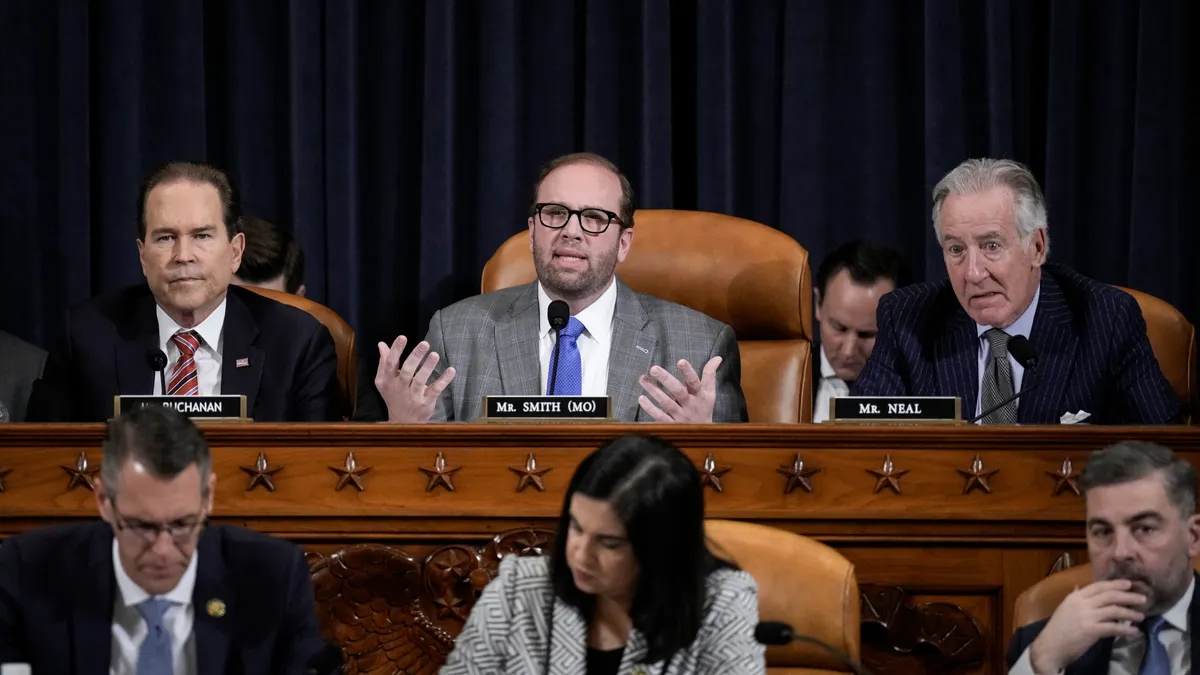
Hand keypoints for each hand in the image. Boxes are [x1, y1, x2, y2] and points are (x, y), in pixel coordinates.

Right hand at [374, 336, 455, 422]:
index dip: (396, 350)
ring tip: (435, 355)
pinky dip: (443, 381)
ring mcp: (413, 396)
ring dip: (428, 367)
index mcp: (388, 380)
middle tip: (425, 344)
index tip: (403, 337)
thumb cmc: (393, 396)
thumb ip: (384, 362)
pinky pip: (435, 390)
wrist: (401, 422)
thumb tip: (382, 344)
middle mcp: (400, 388)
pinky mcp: (426, 403)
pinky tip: (451, 370)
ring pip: (420, 381)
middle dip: (415, 357)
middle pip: (407, 371)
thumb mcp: (384, 381)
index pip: (390, 363)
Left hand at [637, 357, 721, 422]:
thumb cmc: (704, 408)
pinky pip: (660, 416)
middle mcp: (690, 404)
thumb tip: (718, 357)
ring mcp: (680, 415)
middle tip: (653, 368)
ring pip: (666, 402)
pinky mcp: (671, 425)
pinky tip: (641, 398)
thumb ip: (710, 374)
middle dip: (666, 379)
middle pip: (678, 390)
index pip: (694, 382)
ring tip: (642, 379)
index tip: (680, 361)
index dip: (688, 372)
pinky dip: (650, 408)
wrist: (704, 436)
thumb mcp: (710, 392)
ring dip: (653, 390)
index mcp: (699, 395)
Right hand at [1029, 579, 1143, 673]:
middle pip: (1109, 596)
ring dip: (1130, 613)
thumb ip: (1074, 597)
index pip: (1098, 586)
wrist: (1050, 646)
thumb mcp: (1065, 608)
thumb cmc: (1057, 629)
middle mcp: (1082, 603)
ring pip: (1114, 610)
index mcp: (1075, 597)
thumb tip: (1080, 586)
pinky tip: (1134, 631)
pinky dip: (1125, 630)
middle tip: (1142, 599)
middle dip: (1128, 596)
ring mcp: (1087, 616)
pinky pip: (1113, 628)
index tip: (1129, 584)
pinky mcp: (1091, 630)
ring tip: (1140, 616)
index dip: (1115, 584)